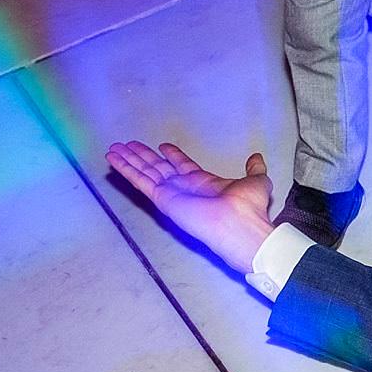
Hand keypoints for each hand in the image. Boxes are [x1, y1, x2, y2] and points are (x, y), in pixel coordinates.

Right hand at [106, 141, 276, 273]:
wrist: (239, 226)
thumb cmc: (249, 207)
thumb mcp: (257, 181)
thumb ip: (254, 169)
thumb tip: (256, 157)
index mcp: (205, 183)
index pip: (183, 166)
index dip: (173, 156)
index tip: (163, 146)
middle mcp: (185, 188)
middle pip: (158, 167)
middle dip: (143, 156)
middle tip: (128, 145)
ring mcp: (171, 193)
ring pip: (145, 172)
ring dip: (129, 160)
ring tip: (114, 148)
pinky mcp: (162, 198)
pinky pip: (140, 181)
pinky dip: (125, 169)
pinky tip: (113, 158)